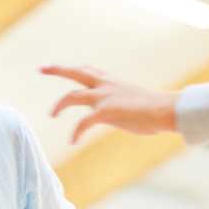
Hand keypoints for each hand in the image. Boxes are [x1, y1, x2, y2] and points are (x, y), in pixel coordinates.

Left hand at [41, 65, 176, 143]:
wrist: (168, 110)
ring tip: (51, 115)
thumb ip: (119, 105)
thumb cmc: (155, 110)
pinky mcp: (106, 111)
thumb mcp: (132, 103)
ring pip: (72, 95)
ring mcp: (105, 97)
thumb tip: (117, 114)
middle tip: (41, 68)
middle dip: (58, 69)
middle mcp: (106, 86)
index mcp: (112, 83)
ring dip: (58, 105)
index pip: (89, 71)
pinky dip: (75, 132)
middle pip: (77, 72)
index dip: (73, 70)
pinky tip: (73, 141)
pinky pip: (82, 122)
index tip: (58, 68)